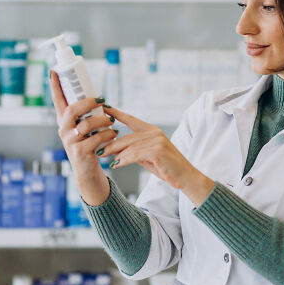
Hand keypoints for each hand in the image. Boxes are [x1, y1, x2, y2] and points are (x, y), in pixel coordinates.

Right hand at [50, 71, 115, 205]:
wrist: (87, 171)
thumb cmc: (88, 145)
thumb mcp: (84, 128)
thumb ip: (86, 115)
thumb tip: (99, 98)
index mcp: (64, 121)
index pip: (57, 101)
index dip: (55, 86)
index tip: (53, 71)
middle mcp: (63, 130)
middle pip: (72, 110)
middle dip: (88, 102)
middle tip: (102, 100)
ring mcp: (70, 142)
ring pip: (86, 125)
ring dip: (102, 121)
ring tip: (111, 122)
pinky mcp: (80, 153)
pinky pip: (96, 139)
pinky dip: (108, 135)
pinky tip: (113, 135)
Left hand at [99, 106, 214, 206]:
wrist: (185, 177)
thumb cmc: (167, 168)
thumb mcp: (148, 157)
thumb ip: (135, 151)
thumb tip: (117, 151)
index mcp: (152, 131)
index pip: (131, 120)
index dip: (117, 113)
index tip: (104, 108)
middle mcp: (155, 133)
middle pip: (127, 136)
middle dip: (111, 143)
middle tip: (98, 149)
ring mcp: (157, 141)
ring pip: (129, 146)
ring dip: (115, 153)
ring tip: (104, 158)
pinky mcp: (157, 151)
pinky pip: (135, 155)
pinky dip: (123, 160)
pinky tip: (116, 165)